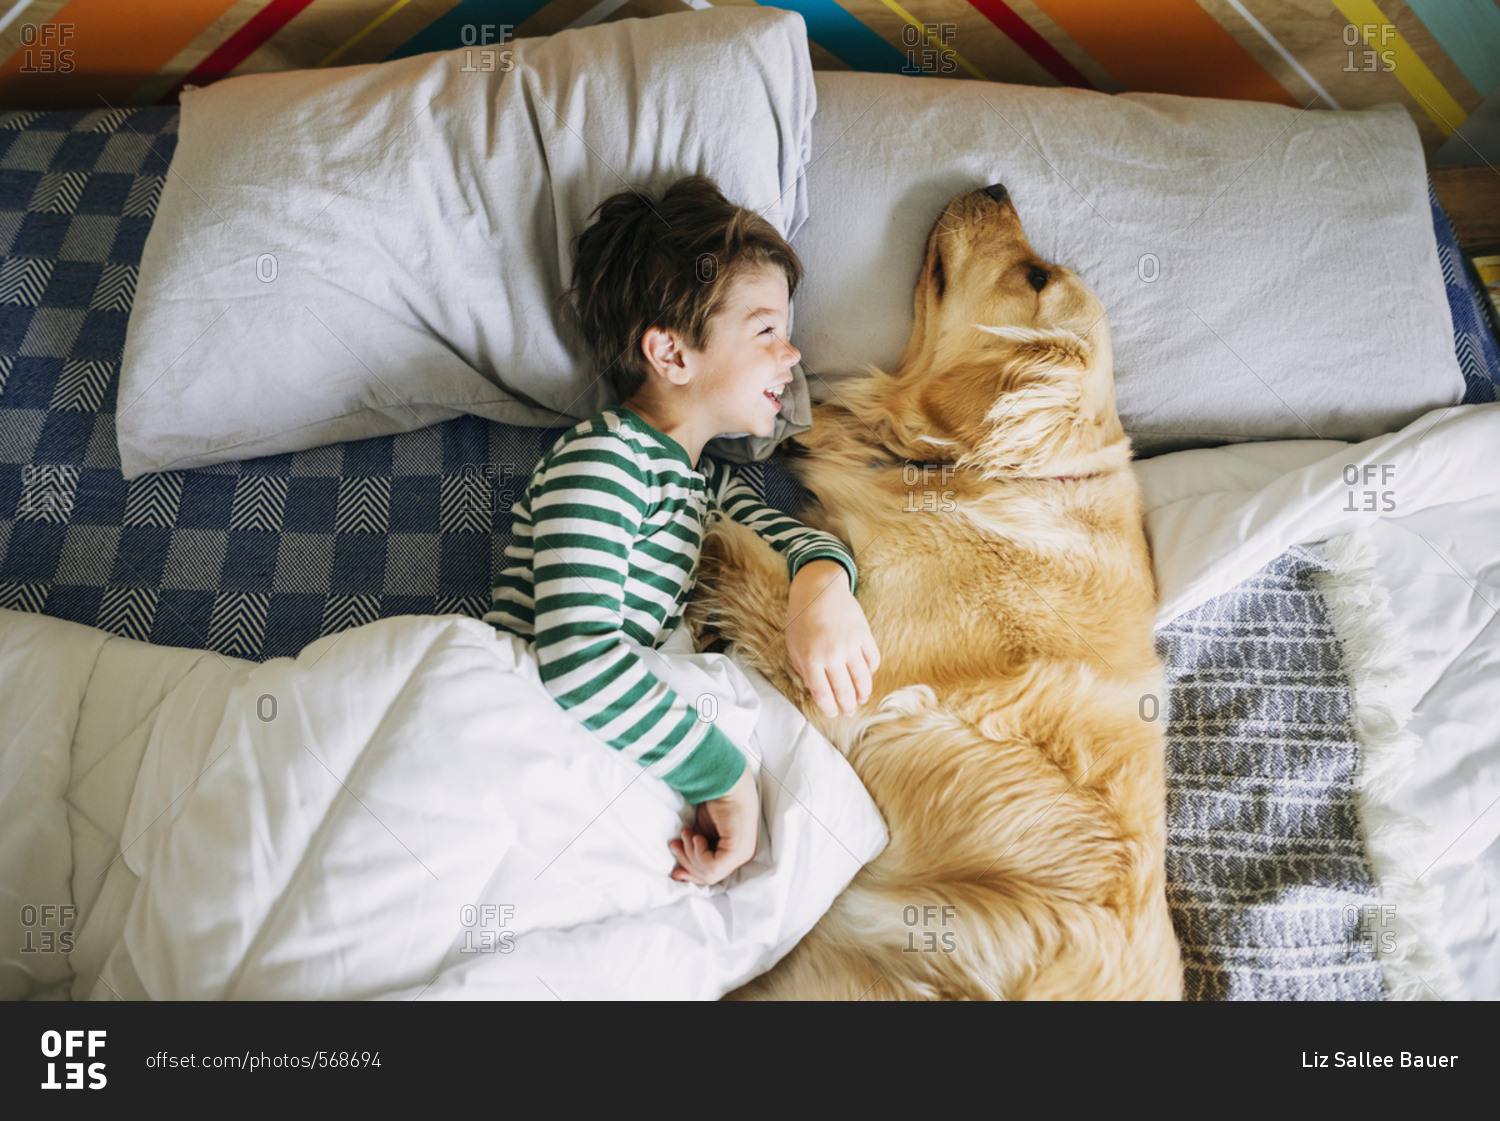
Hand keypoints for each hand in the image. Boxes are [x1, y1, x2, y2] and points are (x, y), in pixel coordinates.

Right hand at [669, 767, 759, 885]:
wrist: (724, 782)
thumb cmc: (714, 802)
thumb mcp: (700, 832)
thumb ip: (693, 850)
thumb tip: (677, 874)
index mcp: (736, 852)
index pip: (713, 875)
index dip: (691, 874)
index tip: (675, 870)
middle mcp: (743, 856)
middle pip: (709, 878)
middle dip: (687, 863)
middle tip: (677, 844)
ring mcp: (743, 854)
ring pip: (710, 874)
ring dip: (691, 854)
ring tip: (688, 834)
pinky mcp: (739, 851)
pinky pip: (713, 867)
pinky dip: (698, 853)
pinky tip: (697, 836)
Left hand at [784, 560, 880, 717]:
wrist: (819, 588)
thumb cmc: (801, 617)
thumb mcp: (792, 645)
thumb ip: (802, 669)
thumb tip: (817, 689)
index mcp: (810, 658)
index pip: (823, 694)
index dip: (829, 708)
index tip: (832, 713)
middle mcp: (832, 654)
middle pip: (845, 691)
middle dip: (848, 706)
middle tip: (849, 712)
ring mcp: (850, 644)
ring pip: (863, 680)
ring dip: (863, 694)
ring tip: (861, 699)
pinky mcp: (864, 634)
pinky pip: (873, 660)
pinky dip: (871, 672)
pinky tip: (865, 677)